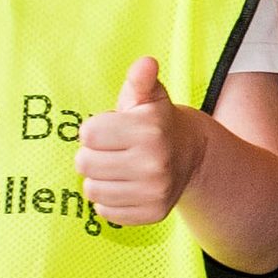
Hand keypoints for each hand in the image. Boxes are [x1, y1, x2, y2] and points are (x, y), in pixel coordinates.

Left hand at [76, 57, 206, 227]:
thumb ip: (141, 79)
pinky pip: (105, 212)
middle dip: (93, 154)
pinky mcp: (153, 214)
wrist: (192, 154)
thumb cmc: (157, 122)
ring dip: (100, 179)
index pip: (87, 134)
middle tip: (113, 150)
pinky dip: (110, 201)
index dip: (95, 130)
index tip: (112, 129)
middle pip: (84, 164)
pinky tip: (126, 187)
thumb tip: (146, 63)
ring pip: (92, 190)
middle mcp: (155, 163)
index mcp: (150, 130)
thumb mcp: (149, 96)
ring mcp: (155, 191)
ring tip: (119, 168)